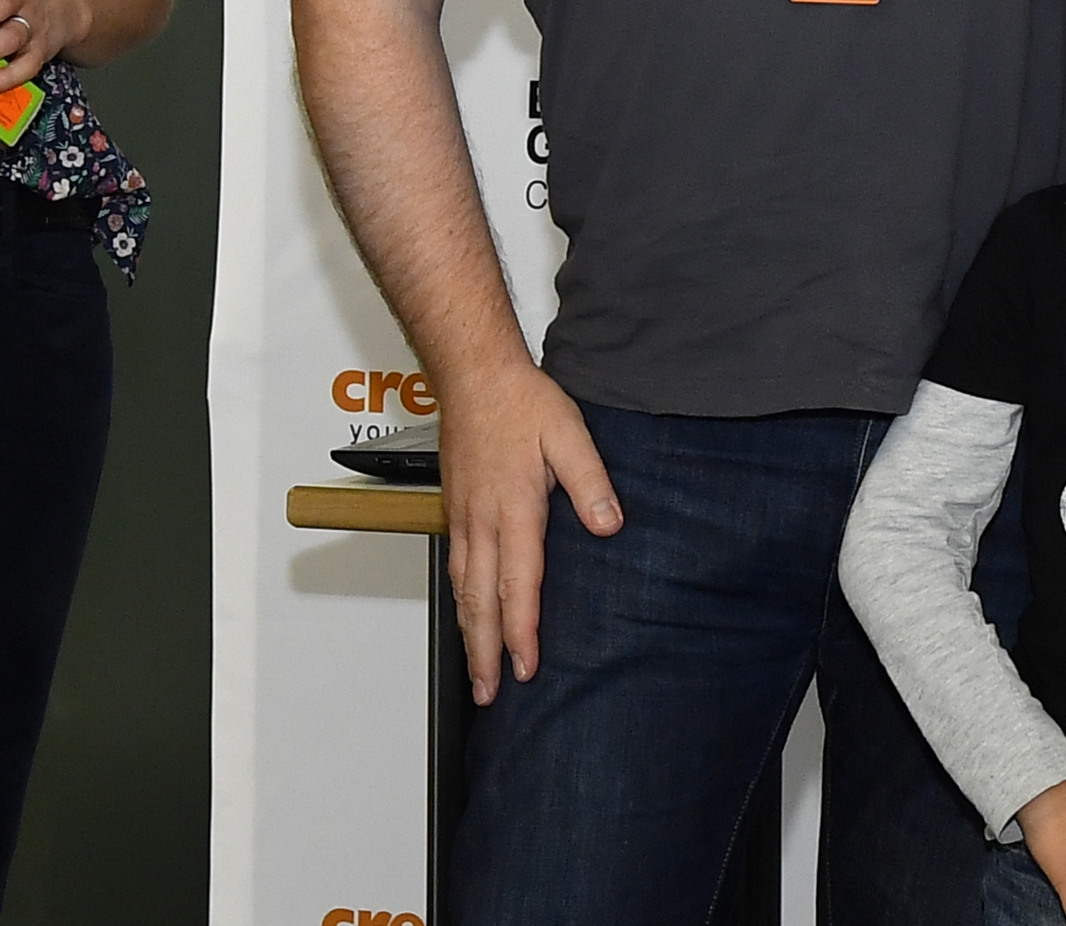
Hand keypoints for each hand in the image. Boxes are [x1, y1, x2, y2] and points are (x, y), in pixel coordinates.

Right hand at [439, 360, 620, 705]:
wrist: (473, 373)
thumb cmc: (520, 400)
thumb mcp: (569, 433)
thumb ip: (590, 482)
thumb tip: (610, 525)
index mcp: (513, 508)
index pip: (518, 584)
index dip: (520, 631)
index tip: (524, 668)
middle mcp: (482, 519)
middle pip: (479, 600)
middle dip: (484, 652)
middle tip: (488, 693)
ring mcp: (463, 515)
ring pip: (463, 588)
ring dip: (468, 633)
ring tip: (475, 669)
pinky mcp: (455, 508)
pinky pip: (456, 566)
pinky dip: (460, 601)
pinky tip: (466, 613)